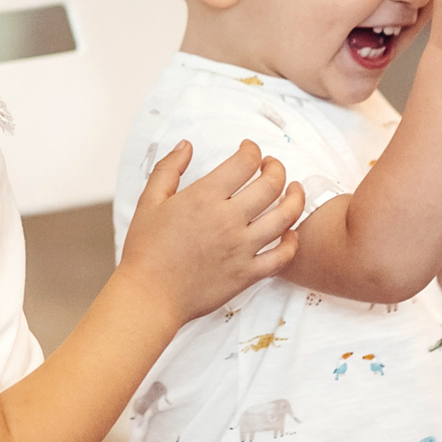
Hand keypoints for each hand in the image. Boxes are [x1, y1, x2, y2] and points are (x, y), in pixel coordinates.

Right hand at [117, 140, 304, 323]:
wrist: (150, 296)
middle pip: (271, 185)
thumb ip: (169, 169)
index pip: (244, 163)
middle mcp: (228, 220)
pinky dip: (292, 242)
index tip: (249, 150)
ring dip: (296, 198)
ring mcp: (242, 248)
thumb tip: (186, 146)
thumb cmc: (146, 250)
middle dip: (276, 168)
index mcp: (204, 197)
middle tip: (272, 166)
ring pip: (285, 217)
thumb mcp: (149, 201)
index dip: (252, 150)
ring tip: (294, 190)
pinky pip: (282, 256)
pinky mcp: (248, 274)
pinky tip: (290, 233)